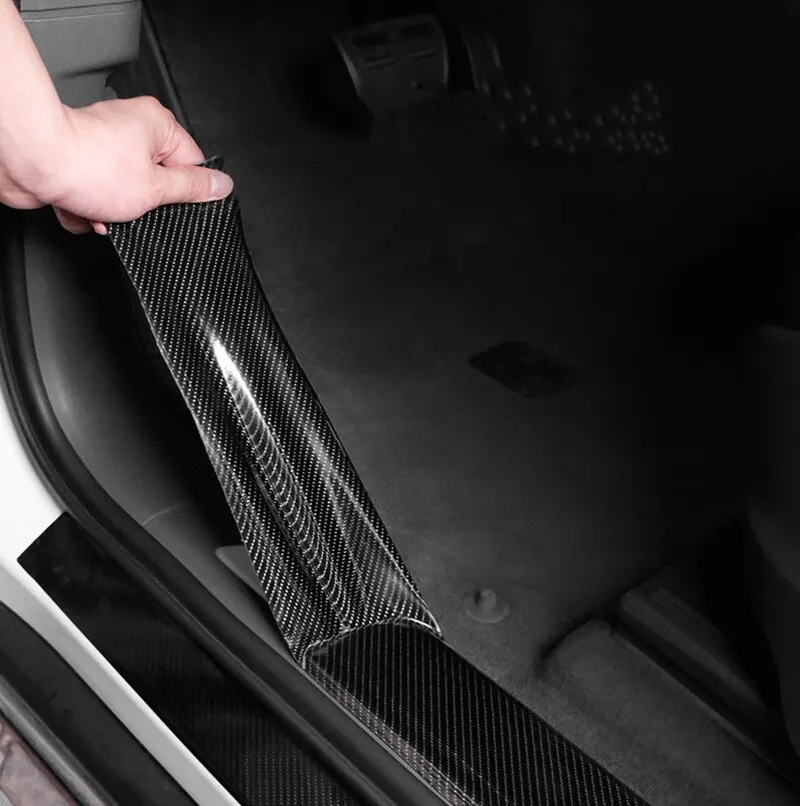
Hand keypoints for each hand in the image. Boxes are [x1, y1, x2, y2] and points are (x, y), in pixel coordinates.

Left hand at [8, 95, 233, 234]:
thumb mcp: (156, 187)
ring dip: (113, 213)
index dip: (187, 191)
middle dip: (143, 206)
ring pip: (124, 194)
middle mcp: (130, 128)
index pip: (192, 164)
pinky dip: (88, 209)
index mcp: (158, 125)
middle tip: (135, 207)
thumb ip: (192, 189)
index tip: (182, 207)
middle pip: (157, 182)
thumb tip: (221, 185)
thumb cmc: (86, 164)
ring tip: (102, 208)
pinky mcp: (77, 162)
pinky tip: (81, 207)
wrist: (31, 161)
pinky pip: (96, 196)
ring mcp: (102, 145)